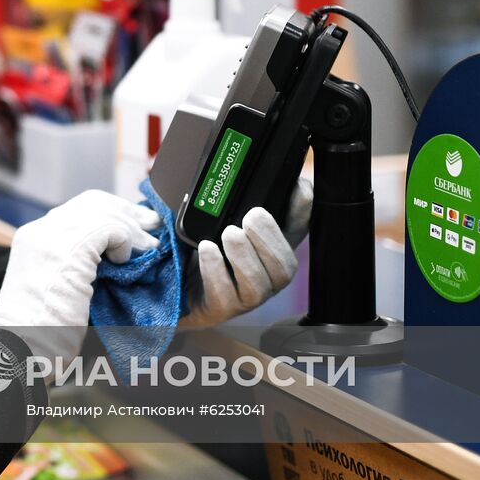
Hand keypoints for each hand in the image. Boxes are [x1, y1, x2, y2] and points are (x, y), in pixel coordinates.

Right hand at [0, 189, 160, 362]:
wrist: (23, 348)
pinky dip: (125, 241)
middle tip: (150, 227)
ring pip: (103, 212)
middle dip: (126, 212)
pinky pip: (109, 228)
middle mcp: (40, 231)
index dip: (110, 212)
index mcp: (33, 238)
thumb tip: (112, 250)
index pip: (77, 208)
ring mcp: (52, 237)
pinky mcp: (69, 249)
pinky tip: (125, 260)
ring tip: (149, 248)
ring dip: (132, 229)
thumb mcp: (55, 285)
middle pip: (92, 202)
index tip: (134, 226)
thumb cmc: (41, 331)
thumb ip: (75, 262)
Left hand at [177, 178, 310, 328]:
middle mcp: (266, 275)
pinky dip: (216, 269)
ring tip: (228, 233)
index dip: (303, 209)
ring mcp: (246, 296)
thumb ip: (238, 199)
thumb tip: (248, 171)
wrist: (176, 283)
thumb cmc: (205, 246)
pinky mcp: (222, 308)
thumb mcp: (222, 218)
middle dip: (270, 237)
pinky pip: (225, 295)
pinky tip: (207, 249)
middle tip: (252, 216)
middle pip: (285, 265)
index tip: (298, 186)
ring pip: (258, 283)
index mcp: (273, 247)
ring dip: (244, 254)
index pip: (299, 229)